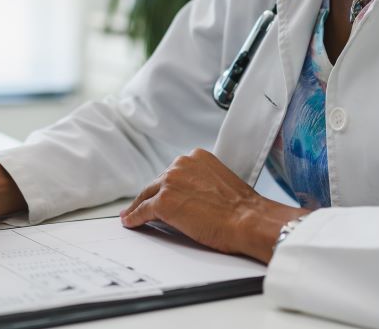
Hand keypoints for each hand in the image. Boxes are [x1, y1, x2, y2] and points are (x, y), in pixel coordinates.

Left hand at [119, 148, 310, 263]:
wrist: (248, 219)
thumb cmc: (242, 208)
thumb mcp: (220, 182)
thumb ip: (202, 181)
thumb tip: (192, 196)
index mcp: (196, 157)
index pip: (173, 172)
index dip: (166, 185)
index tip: (161, 192)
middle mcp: (180, 164)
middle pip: (157, 182)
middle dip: (152, 195)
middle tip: (141, 206)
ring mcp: (170, 182)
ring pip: (147, 195)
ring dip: (140, 206)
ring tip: (131, 215)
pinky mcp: (163, 202)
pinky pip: (142, 210)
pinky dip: (134, 217)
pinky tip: (130, 222)